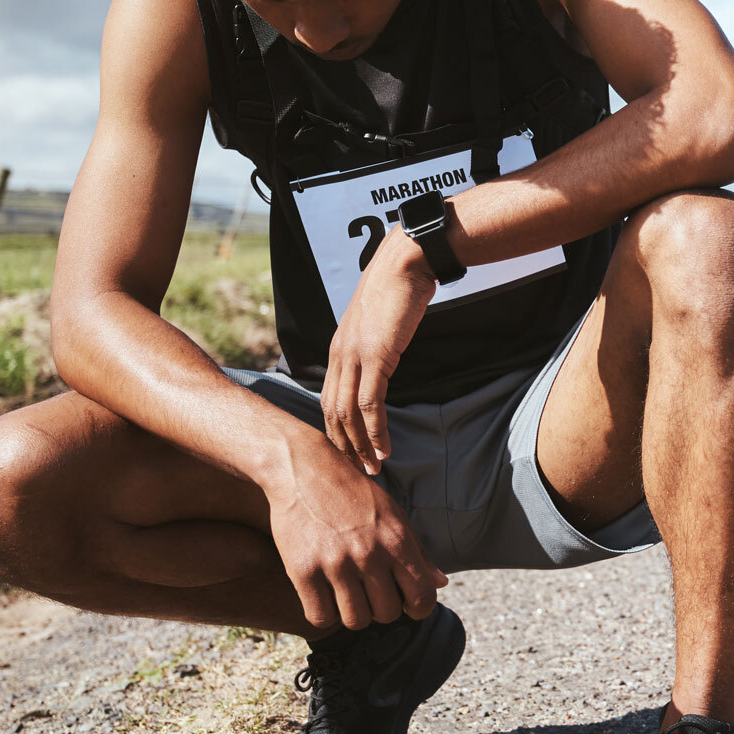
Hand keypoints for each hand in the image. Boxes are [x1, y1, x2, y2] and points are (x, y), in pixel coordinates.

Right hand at [264, 429, 446, 629]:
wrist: (305, 470)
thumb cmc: (355, 494)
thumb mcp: (394, 515)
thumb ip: (418, 552)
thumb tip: (442, 584)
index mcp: (397, 541)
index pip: (422, 597)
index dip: (418, 608)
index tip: (407, 604)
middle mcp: (369, 555)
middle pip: (387, 614)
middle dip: (382, 609)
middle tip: (370, 593)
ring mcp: (335, 564)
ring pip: (355, 620)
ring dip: (353, 613)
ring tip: (348, 595)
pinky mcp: (303, 570)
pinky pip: (320, 616)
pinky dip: (324, 613)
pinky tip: (325, 596)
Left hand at [323, 227, 434, 475]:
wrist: (405, 262)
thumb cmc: (398, 287)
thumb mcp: (379, 321)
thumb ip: (376, 341)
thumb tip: (385, 357)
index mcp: (337, 348)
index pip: (328, 398)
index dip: (336, 429)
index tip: (350, 451)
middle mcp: (338, 355)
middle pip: (331, 412)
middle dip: (344, 446)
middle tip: (358, 471)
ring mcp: (354, 356)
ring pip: (347, 413)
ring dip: (359, 445)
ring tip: (373, 468)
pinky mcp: (375, 357)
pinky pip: (370, 404)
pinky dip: (375, 431)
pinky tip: (383, 448)